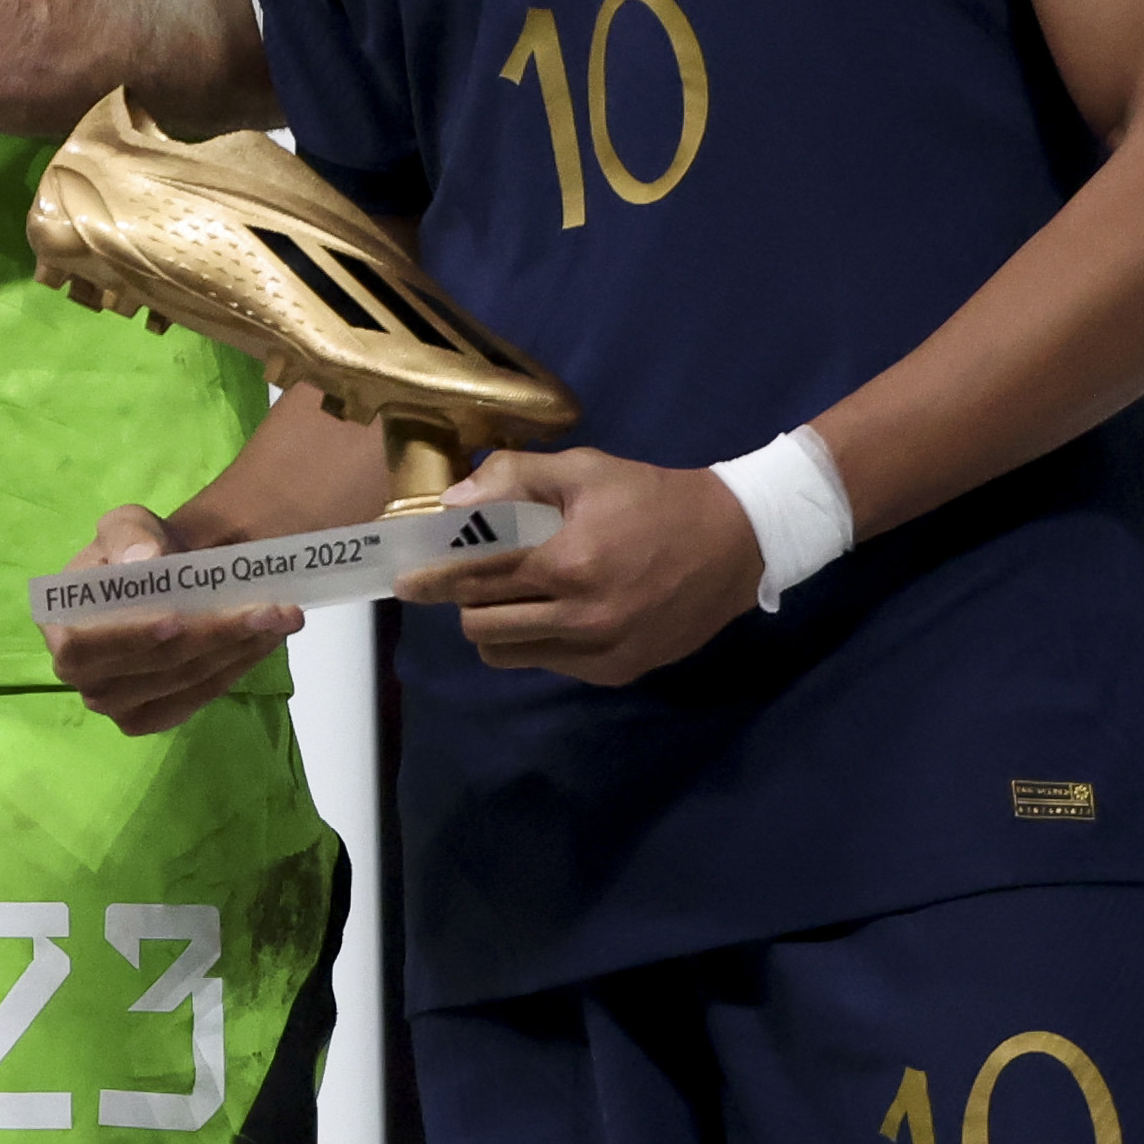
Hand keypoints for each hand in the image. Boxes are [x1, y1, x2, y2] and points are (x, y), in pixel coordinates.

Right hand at [46, 502, 303, 736]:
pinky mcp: (152, 717)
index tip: (177, 619)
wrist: (167, 577)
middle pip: (149, 668)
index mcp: (61, 629)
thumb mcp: (126, 526)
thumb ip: (129, 538)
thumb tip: (144, 560)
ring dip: (236, 650)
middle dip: (211, 637)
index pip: (84, 646)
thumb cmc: (138, 551)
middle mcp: (82, 677)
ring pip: (183, 682)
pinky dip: (237, 667)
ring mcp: (117, 705)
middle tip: (267, 609)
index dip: (128, 638)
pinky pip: (199, 698)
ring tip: (280, 617)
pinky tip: (266, 639)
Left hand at [396, 445, 762, 684]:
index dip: (432, 577)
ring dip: (493, 625)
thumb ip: (515, 479)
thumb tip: (452, 501)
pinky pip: (547, 664)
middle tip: (465, 579)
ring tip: (510, 596)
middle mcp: (580, 617)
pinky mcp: (617, 672)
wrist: (736, 543)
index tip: (407, 577)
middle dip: (462, 600)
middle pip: (479, 623)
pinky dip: (536, 641)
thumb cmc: (652, 498)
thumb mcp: (586, 470)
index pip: (474, 577)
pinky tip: (556, 611)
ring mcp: (599, 651)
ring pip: (505, 653)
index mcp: (567, 563)